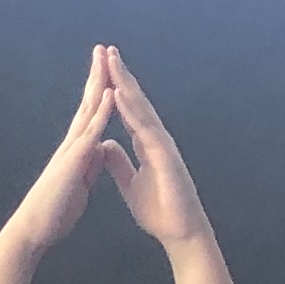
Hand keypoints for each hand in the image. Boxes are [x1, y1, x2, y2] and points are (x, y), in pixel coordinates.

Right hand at [1, 46, 126, 257]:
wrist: (35, 229)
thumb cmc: (55, 211)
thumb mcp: (79, 182)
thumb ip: (89, 163)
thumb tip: (99, 150)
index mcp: (77, 149)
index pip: (90, 114)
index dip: (99, 91)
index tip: (107, 71)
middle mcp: (72, 143)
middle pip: (87, 102)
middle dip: (96, 75)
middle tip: (102, 49)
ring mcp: (72, 149)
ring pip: (88, 110)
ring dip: (98, 82)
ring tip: (106, 58)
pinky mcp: (74, 160)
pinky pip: (91, 132)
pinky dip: (102, 112)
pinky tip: (110, 93)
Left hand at [97, 45, 213, 247]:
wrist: (180, 233)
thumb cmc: (160, 211)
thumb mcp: (131, 184)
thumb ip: (120, 164)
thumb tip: (105, 146)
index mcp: (146, 144)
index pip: (129, 111)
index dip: (116, 91)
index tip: (104, 70)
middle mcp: (156, 138)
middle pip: (135, 102)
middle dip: (121, 76)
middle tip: (107, 51)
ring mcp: (162, 144)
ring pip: (141, 108)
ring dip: (125, 83)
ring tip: (111, 61)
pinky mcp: (165, 155)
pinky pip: (145, 128)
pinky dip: (131, 110)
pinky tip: (118, 93)